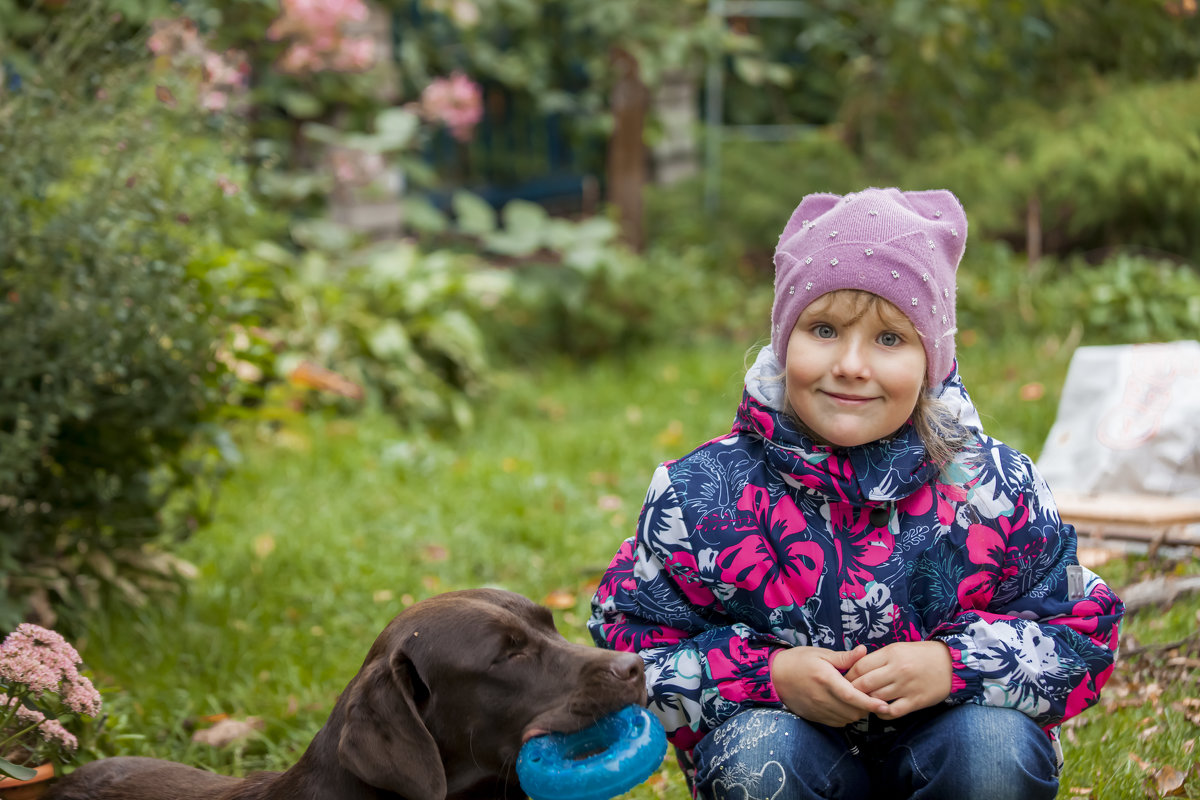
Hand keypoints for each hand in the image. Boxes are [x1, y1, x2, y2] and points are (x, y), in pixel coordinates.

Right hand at [770, 645, 889, 726]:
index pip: (852, 696)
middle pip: (853, 711)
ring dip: (856, 712)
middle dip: (866, 707)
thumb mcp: (821, 654)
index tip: (884, 705)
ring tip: (859, 701)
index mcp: (826, 679)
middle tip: (871, 697)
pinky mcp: (815, 717)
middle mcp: (823, 698)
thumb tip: (864, 651)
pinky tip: (846, 706)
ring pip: (846, 719)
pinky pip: (837, 723)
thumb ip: (844, 657)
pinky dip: (846, 717)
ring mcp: (818, 709)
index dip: (870, 702)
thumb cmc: (799, 660)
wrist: (775, 676)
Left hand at [844, 641, 951, 719]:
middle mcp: (897, 669)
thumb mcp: (898, 649)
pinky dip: (882, 713)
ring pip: (876, 698)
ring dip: (866, 702)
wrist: (950, 663)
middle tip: (848, 695)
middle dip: (853, 691)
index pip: (860, 666)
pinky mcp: (916, 701)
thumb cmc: (920, 655)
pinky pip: (892, 712)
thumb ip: (878, 658)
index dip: (849, 675)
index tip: (844, 681)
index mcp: (890, 653)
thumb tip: (855, 669)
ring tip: (862, 703)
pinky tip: (879, 710)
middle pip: (864, 684)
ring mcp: (907, 686)